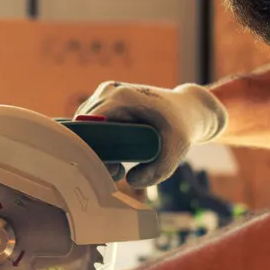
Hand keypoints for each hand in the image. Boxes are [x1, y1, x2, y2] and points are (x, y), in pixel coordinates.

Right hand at [78, 81, 227, 186]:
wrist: (186, 109)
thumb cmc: (180, 127)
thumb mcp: (176, 150)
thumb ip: (157, 171)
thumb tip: (129, 179)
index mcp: (122, 97)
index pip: (89, 124)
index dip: (92, 148)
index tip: (109, 167)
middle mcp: (108, 91)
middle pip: (83, 125)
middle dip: (94, 152)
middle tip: (117, 171)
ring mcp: (105, 93)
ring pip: (84, 125)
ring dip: (95, 147)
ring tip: (118, 165)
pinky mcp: (105, 99)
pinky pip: (90, 123)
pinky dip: (97, 140)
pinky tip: (115, 155)